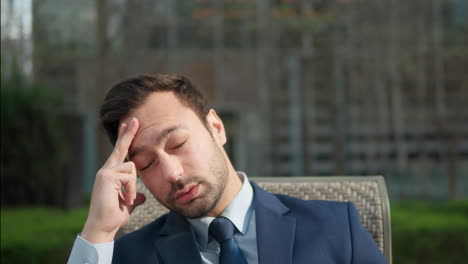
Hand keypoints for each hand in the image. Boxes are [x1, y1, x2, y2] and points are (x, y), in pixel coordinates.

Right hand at [81, 117, 145, 242]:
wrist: (102, 226)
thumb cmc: (114, 216)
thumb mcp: (128, 203)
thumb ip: (134, 196)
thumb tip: (142, 196)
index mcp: (110, 174)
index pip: (120, 153)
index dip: (125, 139)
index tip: (128, 125)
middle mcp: (106, 170)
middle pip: (121, 148)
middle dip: (129, 133)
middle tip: (136, 119)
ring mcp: (105, 172)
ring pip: (132, 167)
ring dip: (133, 186)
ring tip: (126, 199)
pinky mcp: (106, 176)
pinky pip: (129, 176)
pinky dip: (130, 189)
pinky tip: (124, 198)